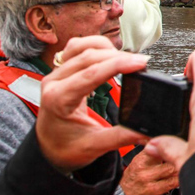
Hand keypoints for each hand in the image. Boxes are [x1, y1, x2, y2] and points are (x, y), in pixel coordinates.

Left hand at [36, 36, 149, 173]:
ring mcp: (56, 73)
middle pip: (88, 56)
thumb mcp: (93, 146)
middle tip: (141, 63)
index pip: (91, 73)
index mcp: (58, 100)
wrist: (48, 148)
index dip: (118, 64)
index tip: (140, 63)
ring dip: (107, 48)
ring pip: (82, 46)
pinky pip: (77, 47)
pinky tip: (109, 54)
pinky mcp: (61, 69)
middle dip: (118, 56)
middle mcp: (54, 82)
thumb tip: (145, 130)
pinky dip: (96, 46)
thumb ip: (121, 137)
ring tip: (126, 59)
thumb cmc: (64, 148)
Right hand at [119, 150, 178, 194]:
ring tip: (183, 167)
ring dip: (180, 167)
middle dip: (178, 156)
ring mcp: (148, 178)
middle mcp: (143, 166)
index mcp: (140, 157)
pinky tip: (181, 178)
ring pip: (171, 168)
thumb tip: (165, 143)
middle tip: (184, 157)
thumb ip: (151, 154)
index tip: (178, 146)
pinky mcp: (153, 189)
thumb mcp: (138, 163)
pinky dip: (179, 180)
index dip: (171, 144)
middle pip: (168, 155)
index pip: (159, 144)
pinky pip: (172, 182)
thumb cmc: (131, 182)